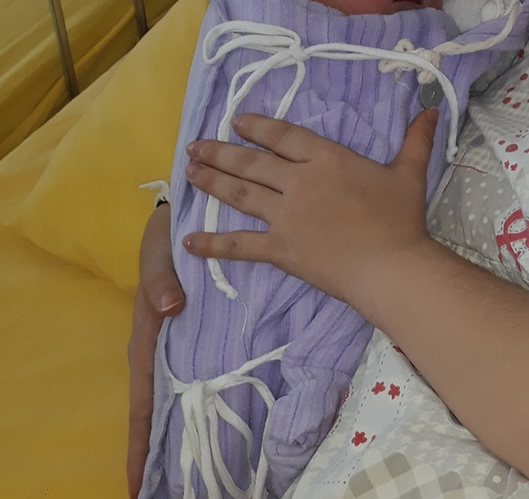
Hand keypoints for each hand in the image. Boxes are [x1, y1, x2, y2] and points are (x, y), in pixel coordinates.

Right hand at [127, 203, 184, 497]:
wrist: (189, 218)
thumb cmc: (167, 238)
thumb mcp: (159, 254)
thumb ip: (163, 277)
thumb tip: (169, 306)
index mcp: (148, 337)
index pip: (143, 399)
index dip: (141, 441)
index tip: (138, 485)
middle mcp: (165, 348)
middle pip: (160, 409)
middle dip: (159, 451)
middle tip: (163, 492)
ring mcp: (185, 344)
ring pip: (183, 395)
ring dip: (184, 431)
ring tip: (192, 472)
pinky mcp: (205, 333)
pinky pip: (205, 372)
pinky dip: (211, 399)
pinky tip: (231, 422)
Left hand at [182, 107, 438, 315]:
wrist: (390, 266)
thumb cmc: (401, 219)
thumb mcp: (410, 173)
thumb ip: (416, 140)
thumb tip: (432, 110)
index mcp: (327, 159)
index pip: (284, 136)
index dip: (258, 127)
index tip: (236, 121)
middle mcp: (299, 182)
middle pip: (252, 162)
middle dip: (221, 151)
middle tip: (196, 145)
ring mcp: (285, 216)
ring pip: (240, 193)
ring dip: (211, 181)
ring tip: (189, 171)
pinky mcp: (280, 249)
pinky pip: (239, 245)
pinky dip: (212, 243)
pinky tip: (189, 240)